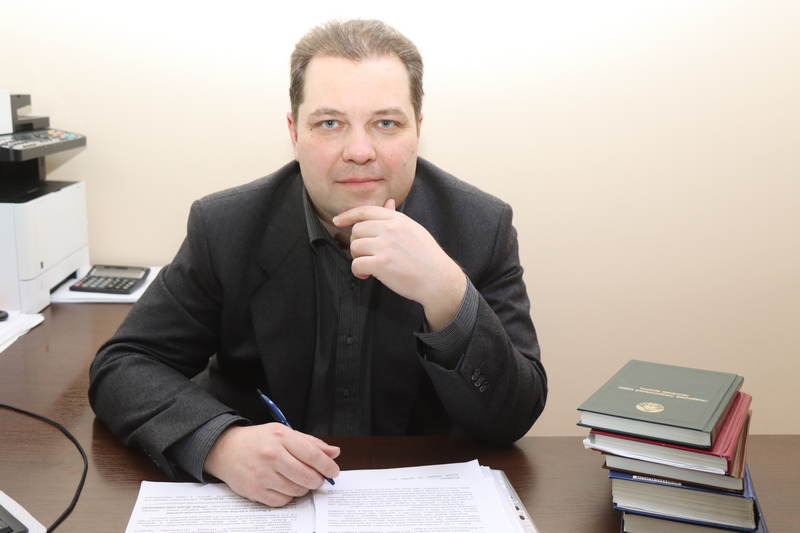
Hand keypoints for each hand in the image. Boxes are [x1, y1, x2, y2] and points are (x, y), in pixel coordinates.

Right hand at [204, 423, 339, 506]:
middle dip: (318, 480)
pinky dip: (288, 496)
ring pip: (297, 490)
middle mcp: (271, 455)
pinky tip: (284, 486)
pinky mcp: (255, 491)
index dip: (327, 466)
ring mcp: (262, 474)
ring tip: (299, 480)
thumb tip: (334, 453)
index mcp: (281, 436)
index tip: (334, 471)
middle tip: (318, 478)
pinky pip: (282, 501)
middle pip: (307, 476)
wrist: (226, 449)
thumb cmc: (258, 441)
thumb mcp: (284, 433)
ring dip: (304, 488)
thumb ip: (310, 443)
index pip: (312, 454)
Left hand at [333, 199, 465, 330]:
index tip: (338, 221)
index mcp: (398, 219)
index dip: (348, 215)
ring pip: (355, 247)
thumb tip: (387, 202)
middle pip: (357, 229)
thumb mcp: (414, 230)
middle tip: (366, 255)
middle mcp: (390, 229)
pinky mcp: (382, 264)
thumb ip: (396, 218)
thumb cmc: (427, 257)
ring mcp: (385, 246)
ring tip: (369, 266)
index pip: (366, 210)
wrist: (438, 279)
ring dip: (358, 258)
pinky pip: (356, 264)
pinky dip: (358, 272)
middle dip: (357, 243)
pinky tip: (367, 275)